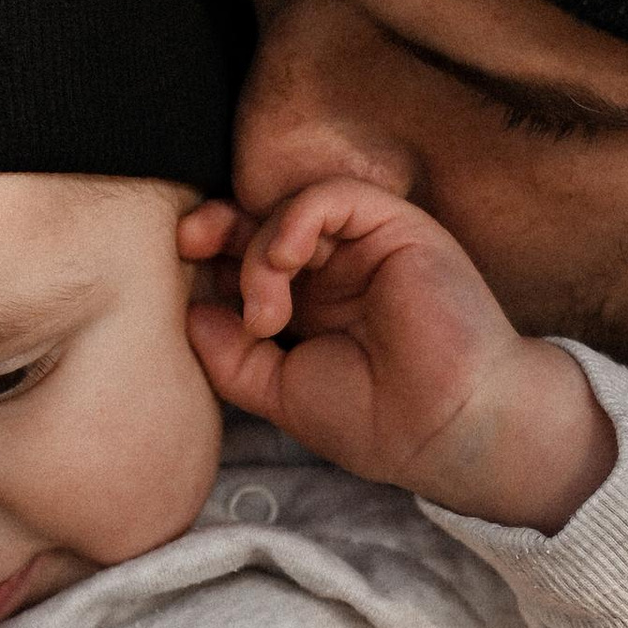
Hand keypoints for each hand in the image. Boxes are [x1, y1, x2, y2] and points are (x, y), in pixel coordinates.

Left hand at [180, 181, 613, 530]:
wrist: (447, 430)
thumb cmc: (377, 421)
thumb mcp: (282, 392)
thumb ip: (230, 357)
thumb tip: (188, 311)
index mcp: (315, 304)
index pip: (249, 258)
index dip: (210, 256)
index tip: (181, 271)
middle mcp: (340, 268)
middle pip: (262, 220)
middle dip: (217, 227)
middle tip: (189, 245)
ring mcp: (368, 245)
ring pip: (290, 210)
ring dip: (258, 251)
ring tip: (265, 311)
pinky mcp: (396, 226)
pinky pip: (331, 196)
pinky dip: (293, 220)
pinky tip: (285, 263)